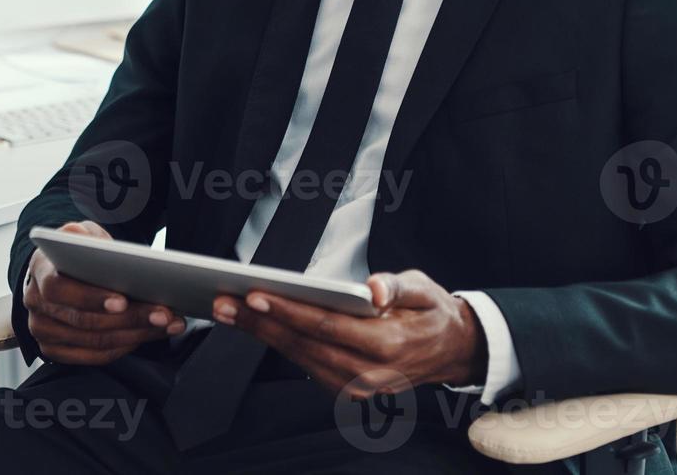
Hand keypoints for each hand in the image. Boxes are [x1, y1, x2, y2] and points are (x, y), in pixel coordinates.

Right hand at [22, 221, 185, 364]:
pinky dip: (125, 347)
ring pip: (94, 341)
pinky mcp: (55, 351)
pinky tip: (148, 335)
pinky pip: (95, 356)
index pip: (58, 288)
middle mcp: (35, 304)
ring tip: (167, 323)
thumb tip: (90, 244)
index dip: (91, 297)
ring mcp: (43, 331)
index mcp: (39, 270)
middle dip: (130, 318)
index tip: (123, 300)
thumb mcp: (82, 233)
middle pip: (84, 321)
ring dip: (136, 334)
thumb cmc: (76, 253)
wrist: (60, 271)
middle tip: (164, 314)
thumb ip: (85, 236)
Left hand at [212, 269, 485, 397]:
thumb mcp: (424, 288)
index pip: (326, 325)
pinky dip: (281, 347)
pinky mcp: (351, 389)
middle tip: (224, 303)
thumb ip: (397, 286)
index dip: (287, 311)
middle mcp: (370, 372)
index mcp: (388, 345)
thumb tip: (374, 288)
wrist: (453, 350)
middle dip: (260, 323)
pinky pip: (308, 367)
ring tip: (230, 311)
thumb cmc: (433, 313)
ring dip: (262, 335)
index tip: (255, 295)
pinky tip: (257, 327)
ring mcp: (359, 386)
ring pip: (300, 359)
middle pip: (304, 345)